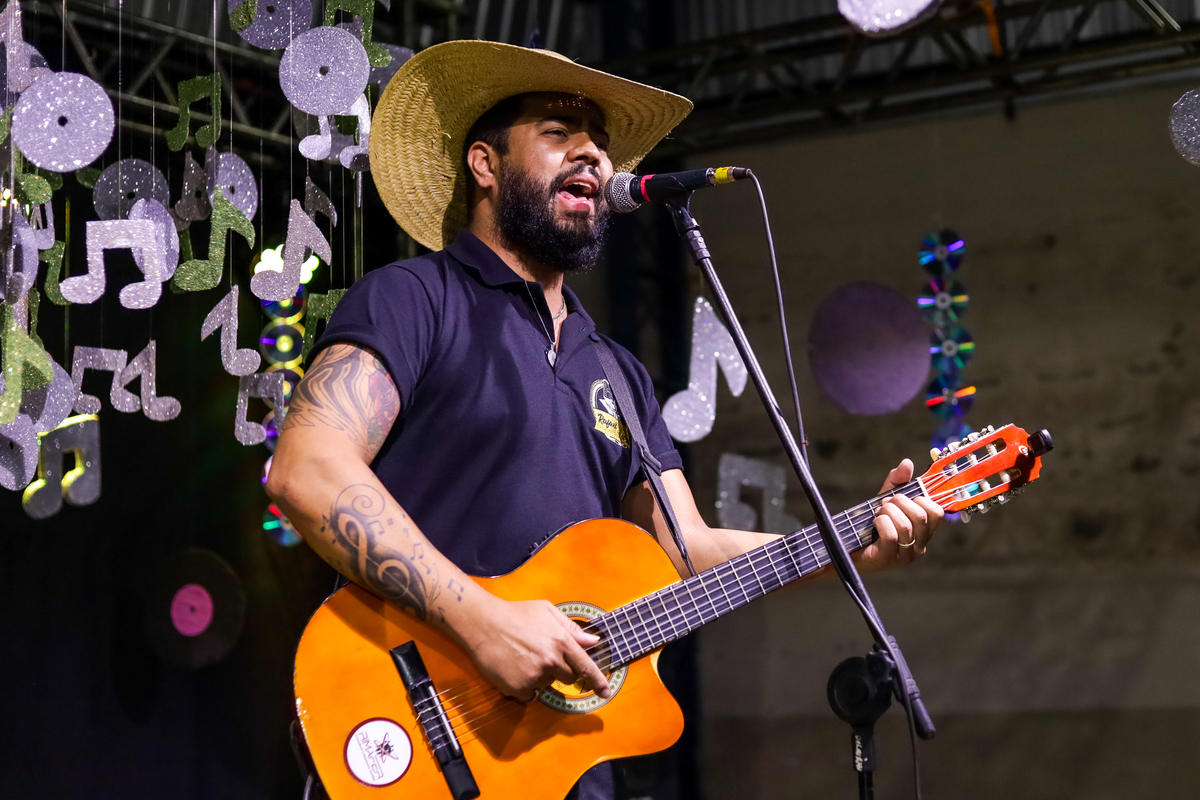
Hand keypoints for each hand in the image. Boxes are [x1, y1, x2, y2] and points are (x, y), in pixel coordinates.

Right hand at [462, 597, 610, 701]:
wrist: (482, 623)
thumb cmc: (515, 613)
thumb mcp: (546, 611)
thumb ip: (571, 628)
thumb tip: (593, 641)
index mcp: (561, 641)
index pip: (586, 666)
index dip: (598, 681)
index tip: (606, 693)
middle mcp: (551, 660)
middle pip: (569, 678)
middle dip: (561, 671)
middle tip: (542, 656)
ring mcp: (534, 675)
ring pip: (547, 685)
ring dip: (540, 676)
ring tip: (522, 657)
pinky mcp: (518, 687)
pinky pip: (529, 694)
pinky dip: (524, 686)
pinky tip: (514, 669)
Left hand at [856, 458, 942, 571]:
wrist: (847, 546)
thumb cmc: (871, 524)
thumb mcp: (886, 500)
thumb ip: (898, 482)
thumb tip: (907, 463)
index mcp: (925, 532)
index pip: (937, 512)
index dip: (920, 498)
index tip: (901, 497)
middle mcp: (920, 546)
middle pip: (922, 516)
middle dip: (900, 502)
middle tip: (885, 503)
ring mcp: (906, 555)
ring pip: (906, 525)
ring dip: (887, 512)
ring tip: (878, 512)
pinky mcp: (889, 559)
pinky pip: (891, 535)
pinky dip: (880, 522)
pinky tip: (874, 522)